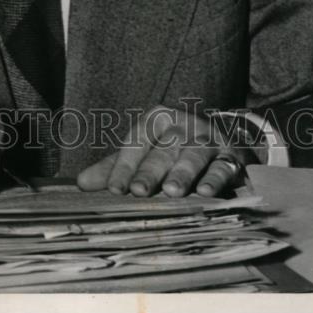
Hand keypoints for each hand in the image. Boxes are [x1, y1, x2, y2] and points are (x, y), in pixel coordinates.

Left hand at [76, 104, 249, 198]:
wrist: (223, 140)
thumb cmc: (174, 150)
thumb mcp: (144, 152)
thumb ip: (114, 168)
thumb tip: (80, 184)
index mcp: (157, 119)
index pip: (136, 142)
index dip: (124, 166)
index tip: (114, 190)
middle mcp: (182, 124)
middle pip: (163, 150)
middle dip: (150, 172)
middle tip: (138, 191)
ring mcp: (208, 138)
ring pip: (193, 155)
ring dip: (183, 174)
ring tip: (173, 192)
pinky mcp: (231, 155)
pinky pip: (223, 166)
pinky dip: (215, 179)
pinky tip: (206, 192)